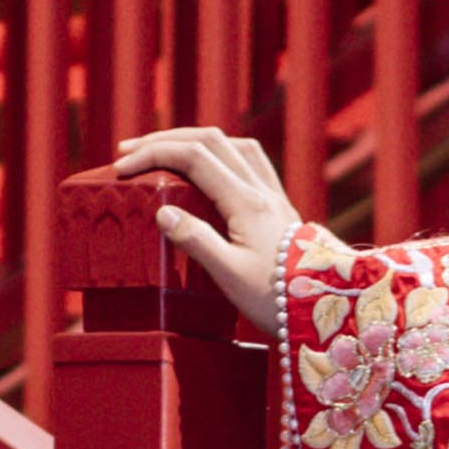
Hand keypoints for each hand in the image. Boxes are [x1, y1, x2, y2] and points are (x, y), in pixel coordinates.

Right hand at [111, 124, 298, 337]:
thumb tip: (163, 213)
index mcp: (246, 203)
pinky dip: (221, 152)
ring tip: (163, 150)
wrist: (325, 308)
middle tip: (129, 150)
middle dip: (165, 139)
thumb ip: (195, 241)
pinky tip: (208, 164)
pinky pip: (249, 160)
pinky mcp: (278, 206)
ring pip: (231, 145)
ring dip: (193, 140)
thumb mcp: (229, 276)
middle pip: (210, 140)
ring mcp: (272, 195)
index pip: (194, 157)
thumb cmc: (277, 298)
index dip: (155, 154)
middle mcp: (261, 190)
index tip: (123, 168)